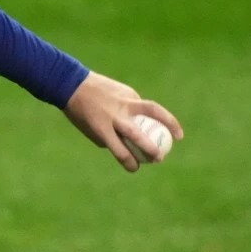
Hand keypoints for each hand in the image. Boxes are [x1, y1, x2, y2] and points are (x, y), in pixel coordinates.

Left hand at [63, 71, 183, 171]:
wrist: (71, 83)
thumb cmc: (78, 111)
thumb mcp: (89, 129)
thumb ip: (108, 138)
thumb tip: (128, 147)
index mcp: (101, 128)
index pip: (120, 151)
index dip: (130, 163)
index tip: (135, 168)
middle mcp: (114, 116)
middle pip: (137, 135)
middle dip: (151, 149)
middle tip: (159, 158)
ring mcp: (123, 102)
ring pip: (152, 111)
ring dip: (170, 124)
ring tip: (179, 136)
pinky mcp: (128, 92)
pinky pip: (140, 105)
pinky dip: (147, 114)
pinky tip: (150, 117)